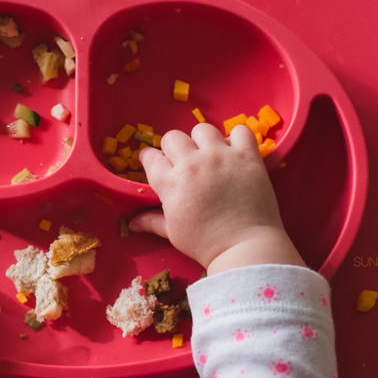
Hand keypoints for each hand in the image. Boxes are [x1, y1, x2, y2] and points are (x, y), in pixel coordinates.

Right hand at [130, 123, 304, 274]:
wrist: (244, 247)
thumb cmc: (205, 244)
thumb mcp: (174, 233)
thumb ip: (152, 221)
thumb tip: (131, 223)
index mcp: (171, 183)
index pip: (151, 157)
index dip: (151, 159)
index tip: (156, 164)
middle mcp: (193, 164)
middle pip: (173, 138)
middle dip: (174, 148)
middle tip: (184, 162)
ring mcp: (221, 157)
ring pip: (203, 130)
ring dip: (203, 140)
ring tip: (211, 155)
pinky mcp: (246, 157)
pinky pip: (241, 132)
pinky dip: (238, 138)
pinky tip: (236, 151)